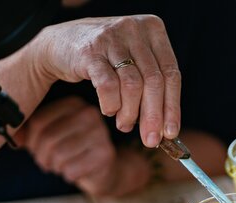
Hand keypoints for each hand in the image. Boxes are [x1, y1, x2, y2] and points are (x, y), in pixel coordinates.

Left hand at [15, 96, 150, 196]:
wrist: (104, 169)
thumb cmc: (72, 149)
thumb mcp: (49, 136)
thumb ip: (28, 132)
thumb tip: (11, 136)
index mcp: (73, 104)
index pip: (39, 122)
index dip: (31, 141)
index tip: (33, 149)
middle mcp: (89, 114)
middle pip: (48, 139)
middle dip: (41, 156)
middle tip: (44, 162)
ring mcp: (101, 134)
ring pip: (59, 155)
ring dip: (54, 166)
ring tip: (58, 166)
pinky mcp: (105, 155)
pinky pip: (72, 169)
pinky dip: (67, 175)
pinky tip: (73, 172)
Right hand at [37, 15, 180, 147]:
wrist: (62, 43)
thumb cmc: (107, 59)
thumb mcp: (134, 64)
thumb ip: (151, 87)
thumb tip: (165, 130)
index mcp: (153, 30)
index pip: (171, 74)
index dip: (172, 107)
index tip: (170, 133)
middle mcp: (135, 29)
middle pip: (154, 81)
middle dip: (153, 116)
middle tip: (150, 140)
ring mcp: (112, 37)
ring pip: (132, 85)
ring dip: (130, 113)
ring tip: (124, 125)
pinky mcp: (90, 51)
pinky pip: (108, 86)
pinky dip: (111, 105)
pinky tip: (109, 111)